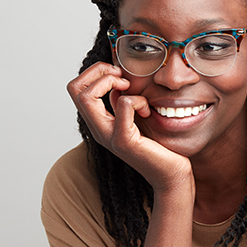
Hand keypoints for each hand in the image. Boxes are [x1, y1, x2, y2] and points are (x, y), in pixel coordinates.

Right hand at [67, 62, 191, 191]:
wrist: (171, 175)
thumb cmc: (158, 146)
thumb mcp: (135, 117)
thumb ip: (121, 102)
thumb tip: (117, 79)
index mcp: (98, 122)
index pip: (76, 89)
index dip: (94, 73)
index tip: (119, 75)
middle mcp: (98, 129)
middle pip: (75, 89)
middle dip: (98, 71)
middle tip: (122, 77)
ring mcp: (108, 136)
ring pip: (87, 97)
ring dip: (111, 81)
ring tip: (130, 89)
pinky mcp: (124, 140)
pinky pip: (124, 104)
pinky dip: (137, 99)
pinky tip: (147, 110)